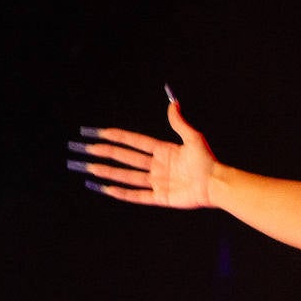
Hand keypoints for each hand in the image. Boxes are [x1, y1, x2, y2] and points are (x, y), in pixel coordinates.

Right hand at [68, 97, 216, 207]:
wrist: (216, 184)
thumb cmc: (207, 160)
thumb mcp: (193, 137)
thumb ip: (179, 122)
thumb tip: (172, 102)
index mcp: (163, 151)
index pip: (134, 142)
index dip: (116, 137)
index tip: (98, 133)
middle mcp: (157, 166)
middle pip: (125, 158)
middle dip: (104, 153)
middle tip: (83, 149)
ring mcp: (157, 182)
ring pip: (126, 176)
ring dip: (107, 172)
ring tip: (88, 168)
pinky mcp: (160, 197)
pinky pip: (137, 196)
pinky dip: (121, 193)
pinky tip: (106, 189)